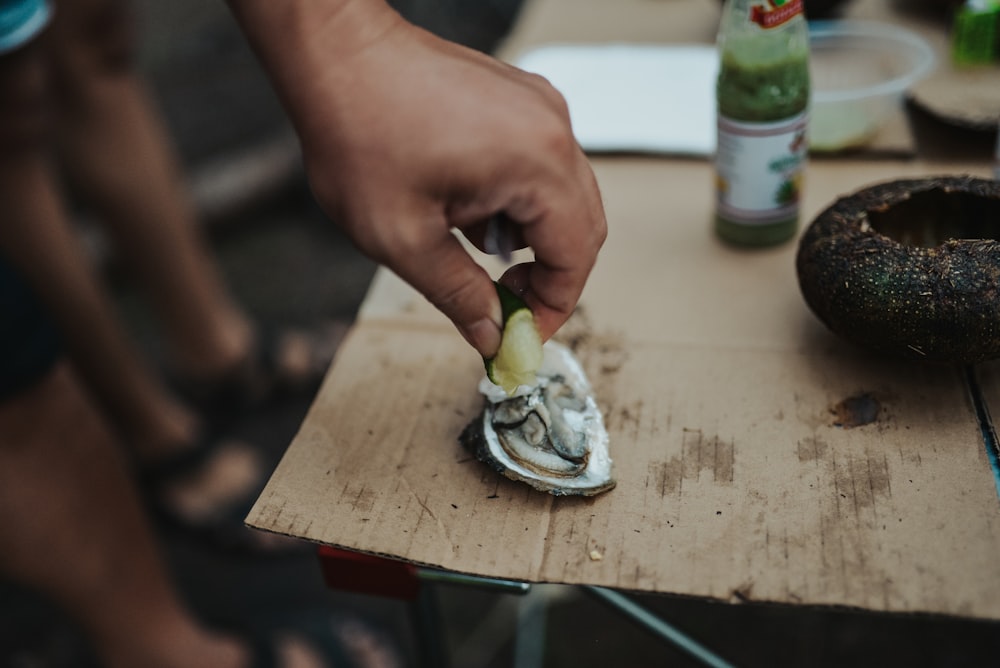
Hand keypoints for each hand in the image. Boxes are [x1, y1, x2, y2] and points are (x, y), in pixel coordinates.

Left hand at [228, 0, 606, 356]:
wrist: (336, 54)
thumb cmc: (359, 132)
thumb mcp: (402, 237)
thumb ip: (458, 294)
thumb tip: (493, 335)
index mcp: (536, 163)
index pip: (577, 254)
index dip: (555, 305)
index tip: (522, 334)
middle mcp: (552, 128)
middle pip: (583, 226)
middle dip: (546, 275)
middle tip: (501, 304)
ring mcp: (540, 108)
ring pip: (562, 197)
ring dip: (529, 237)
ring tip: (467, 244)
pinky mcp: (521, 99)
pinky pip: (541, 165)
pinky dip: (517, 201)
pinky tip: (466, 205)